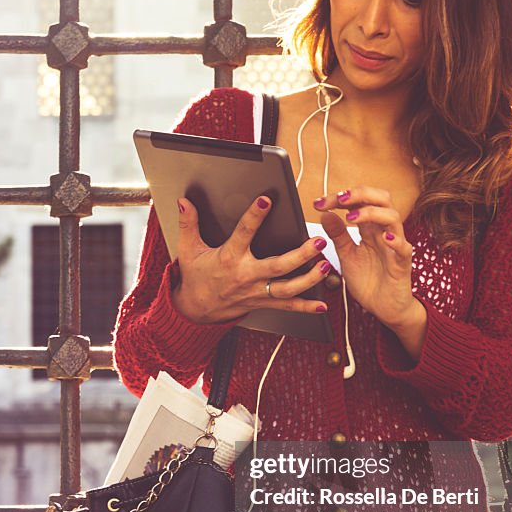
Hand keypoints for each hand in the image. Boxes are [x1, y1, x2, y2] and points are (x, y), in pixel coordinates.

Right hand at [171, 196, 329, 322]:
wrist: (196, 311)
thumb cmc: (196, 277)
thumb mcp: (188, 249)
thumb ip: (188, 224)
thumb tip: (184, 201)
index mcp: (229, 258)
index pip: (243, 233)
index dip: (254, 216)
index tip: (266, 201)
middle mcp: (246, 276)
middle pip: (277, 266)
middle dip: (300, 254)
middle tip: (317, 241)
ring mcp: (256, 292)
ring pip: (287, 288)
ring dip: (309, 278)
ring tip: (327, 265)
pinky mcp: (262, 303)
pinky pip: (287, 307)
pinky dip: (305, 307)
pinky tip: (322, 304)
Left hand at [313, 186, 418, 330]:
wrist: (384, 308)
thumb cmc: (369, 281)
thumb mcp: (346, 255)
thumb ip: (337, 235)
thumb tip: (325, 214)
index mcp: (370, 229)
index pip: (359, 202)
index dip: (339, 198)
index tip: (318, 203)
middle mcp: (384, 232)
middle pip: (381, 199)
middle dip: (360, 193)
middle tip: (339, 199)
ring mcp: (395, 246)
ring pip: (393, 217)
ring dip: (372, 212)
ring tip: (352, 217)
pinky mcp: (402, 264)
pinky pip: (403, 248)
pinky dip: (395, 240)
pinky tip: (384, 237)